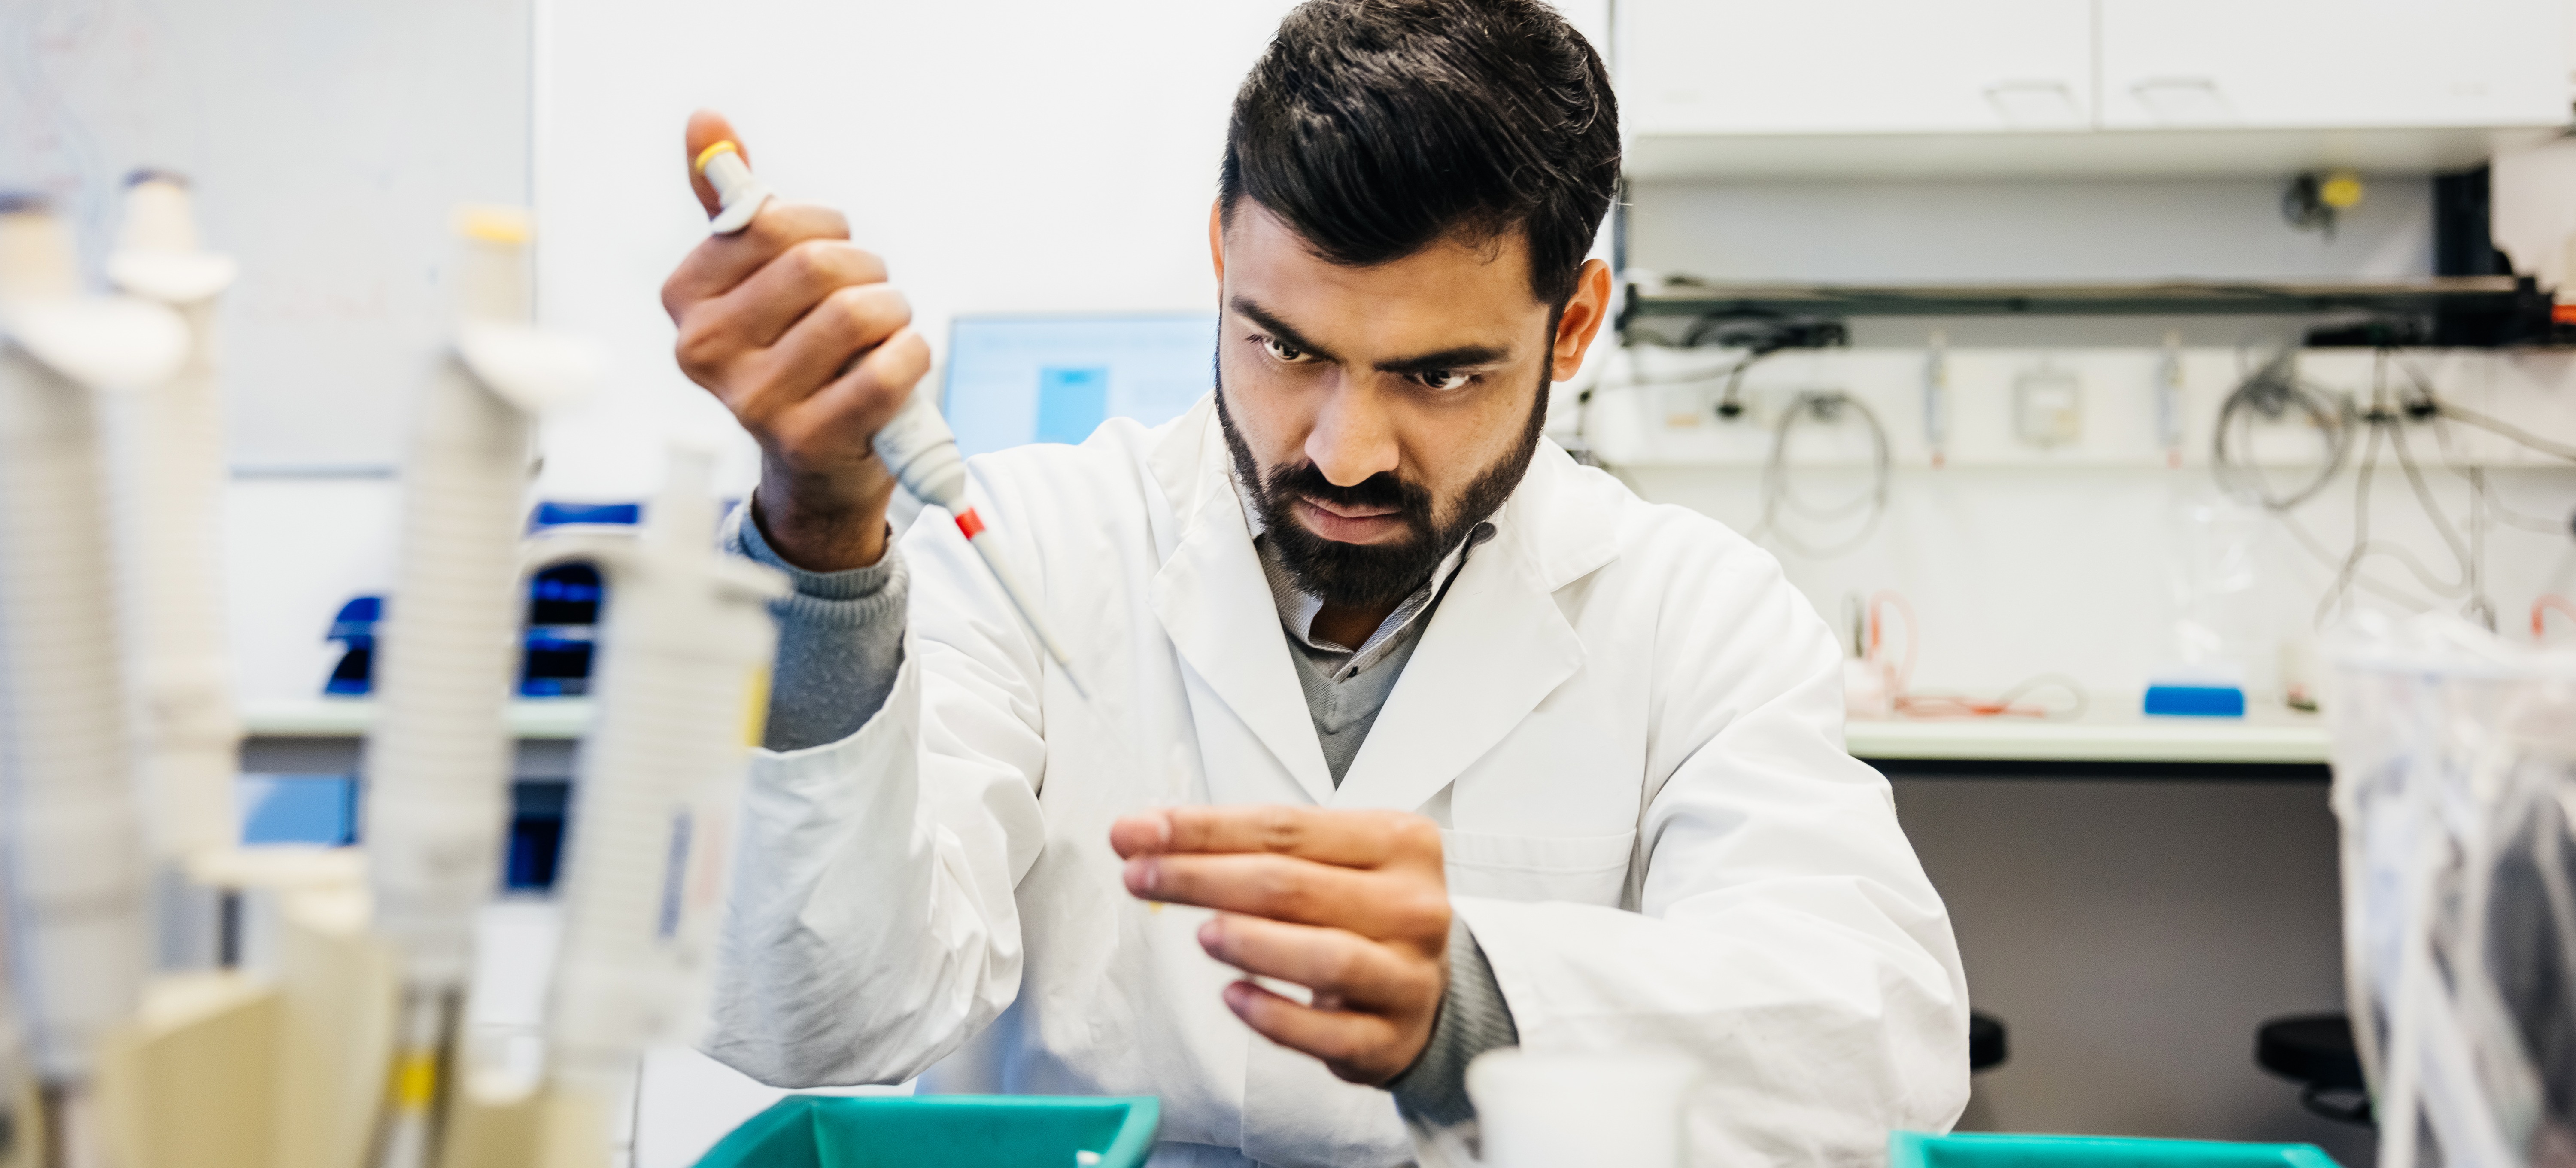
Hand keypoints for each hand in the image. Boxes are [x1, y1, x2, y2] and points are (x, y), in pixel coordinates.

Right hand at [659, 109, 930, 571]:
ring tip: (883, 336)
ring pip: (859, 312)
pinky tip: (898, 368)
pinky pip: (888, 369)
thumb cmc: (796, 355)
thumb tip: (705, 121)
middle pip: (819, 265)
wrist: (819, 467)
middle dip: (866, 270)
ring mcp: (754, 403)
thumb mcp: (757, 279)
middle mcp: (706, 352)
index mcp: (685, 301)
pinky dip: (912, 356)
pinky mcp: (810, 441)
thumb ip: (733, 203)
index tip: (830, 252)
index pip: (770, 221)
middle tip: (868, 297)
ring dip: (894, 313)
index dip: (824, 226)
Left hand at [1110, 806, 1449, 1084]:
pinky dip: (1275, 1015)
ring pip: (1325, 957)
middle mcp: (1413, 906)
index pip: (1287, 827)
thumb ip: (1246, 846)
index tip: (1140, 831)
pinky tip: (1233, 996)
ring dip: (1252, 943)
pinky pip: (1328, 1032)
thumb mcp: (1324, 861)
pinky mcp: (1390, 1040)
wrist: (1422, 989)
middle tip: (1140, 876)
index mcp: (1399, 841)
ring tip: (1199, 934)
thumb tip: (1146, 833)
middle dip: (1203, 878)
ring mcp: (1407, 976)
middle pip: (1294, 886)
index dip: (1205, 829)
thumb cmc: (1361, 913)